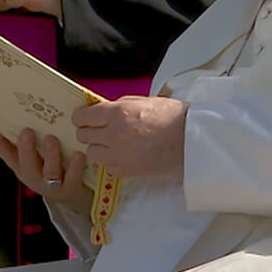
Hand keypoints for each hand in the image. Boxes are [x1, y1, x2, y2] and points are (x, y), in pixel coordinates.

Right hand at [0, 127, 91, 213]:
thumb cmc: (50, 167)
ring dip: (50, 155)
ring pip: (50, 172)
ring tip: (51, 139)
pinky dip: (75, 166)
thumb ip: (26, 140)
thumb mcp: (34, 157)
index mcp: (22, 166)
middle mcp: (34, 176)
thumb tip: (19, 111)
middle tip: (27, 131)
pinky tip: (79, 154)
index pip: (6, 154)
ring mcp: (52, 185)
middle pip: (27, 164)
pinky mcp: (70, 188)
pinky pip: (72, 177)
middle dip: (26, 148)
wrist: (70, 195)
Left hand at [73, 96, 188, 178]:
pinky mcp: (126, 171)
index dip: (81, 117)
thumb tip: (102, 111)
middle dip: (89, 131)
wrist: (190, 140)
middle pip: (83, 135)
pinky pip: (106, 167)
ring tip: (111, 143)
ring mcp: (119, 155)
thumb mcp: (142, 101)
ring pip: (91, 152)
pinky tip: (123, 155)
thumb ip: (118, 106)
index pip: (83, 117)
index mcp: (118, 113)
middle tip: (98, 129)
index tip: (83, 118)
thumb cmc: (171, 117)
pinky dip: (111, 161)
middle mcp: (114, 134)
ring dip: (98, 147)